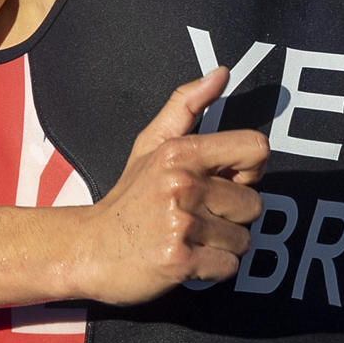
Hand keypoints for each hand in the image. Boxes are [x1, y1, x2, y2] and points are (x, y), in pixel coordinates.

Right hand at [81, 68, 268, 304]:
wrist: (88, 250)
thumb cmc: (128, 198)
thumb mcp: (150, 145)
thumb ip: (186, 105)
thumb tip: (222, 72)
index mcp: (180, 152)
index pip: (256, 149)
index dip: (249, 171)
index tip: (224, 183)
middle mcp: (182, 184)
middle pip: (254, 204)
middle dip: (231, 217)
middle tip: (196, 219)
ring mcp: (180, 223)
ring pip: (242, 240)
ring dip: (222, 246)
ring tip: (189, 238)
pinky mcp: (178, 260)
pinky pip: (228, 267)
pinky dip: (212, 270)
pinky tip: (186, 259)